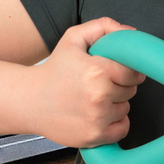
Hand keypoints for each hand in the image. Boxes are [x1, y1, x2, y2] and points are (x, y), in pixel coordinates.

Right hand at [27, 17, 144, 148]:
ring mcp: (97, 119)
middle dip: (119, 85)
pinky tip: (98, 114)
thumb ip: (104, 27)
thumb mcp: (73, 38)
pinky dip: (115, 123)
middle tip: (98, 83)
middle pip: (131, 90)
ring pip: (125, 109)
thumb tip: (131, 32)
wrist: (29, 100)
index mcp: (97, 71)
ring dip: (115, 104)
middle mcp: (99, 96)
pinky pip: (122, 129)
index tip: (117, 71)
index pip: (133, 72)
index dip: (127, 70)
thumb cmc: (53, 70)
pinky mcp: (94, 136)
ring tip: (93, 99)